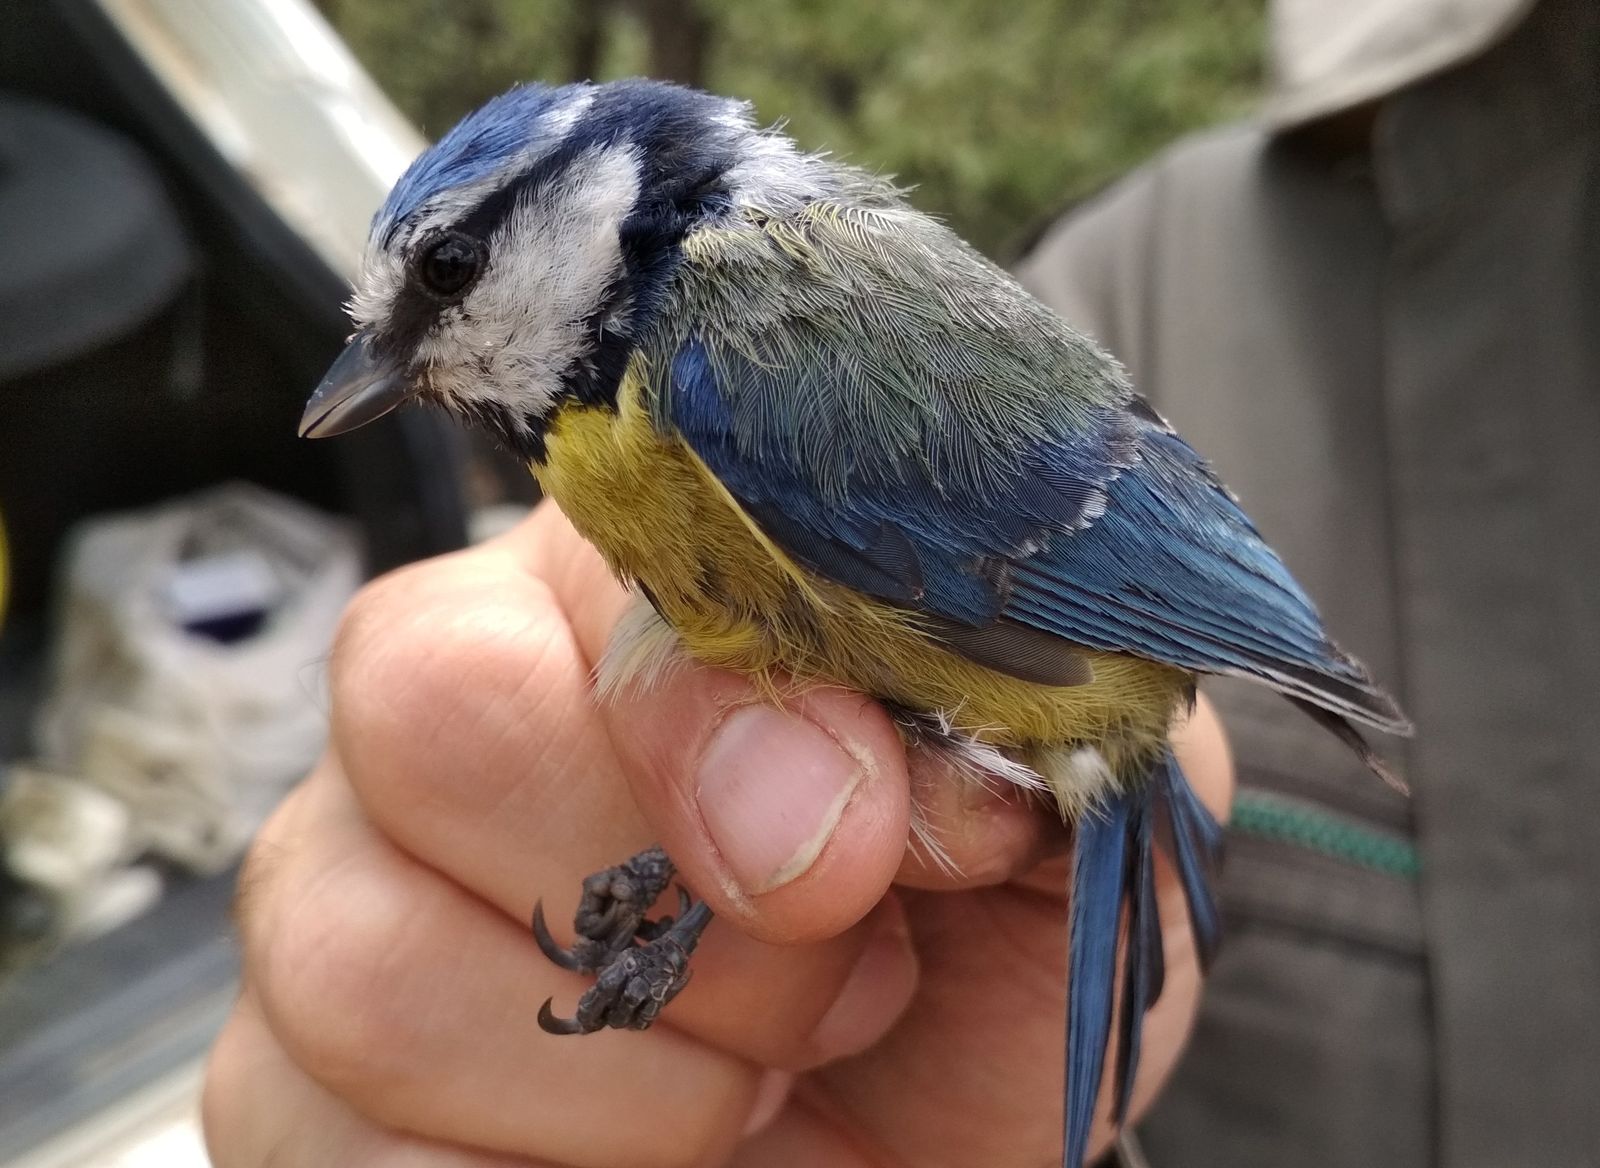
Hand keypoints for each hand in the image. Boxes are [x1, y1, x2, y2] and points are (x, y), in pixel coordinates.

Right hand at [202, 502, 1232, 1166]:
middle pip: (429, 701)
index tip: (866, 840)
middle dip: (669, 884)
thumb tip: (871, 780)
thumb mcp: (1051, 838)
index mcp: (643, 598)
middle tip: (827, 959)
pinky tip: (656, 1149)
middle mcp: (463, 712)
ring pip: (368, 951)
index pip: (598, 540)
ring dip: (630, 1068)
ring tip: (753, 1072)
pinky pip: (346, 1140)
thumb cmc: (968, 974)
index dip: (722, 697)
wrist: (918, 1149)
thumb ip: (1008, 748)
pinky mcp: (303, 1087)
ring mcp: (349, 897)